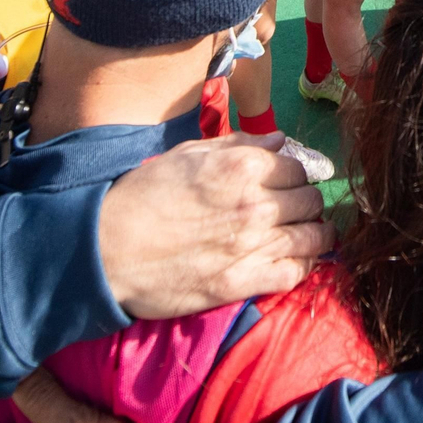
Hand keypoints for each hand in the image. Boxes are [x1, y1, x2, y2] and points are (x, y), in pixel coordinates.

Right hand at [98, 131, 334, 318]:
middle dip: (307, 203)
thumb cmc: (141, 195)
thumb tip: (280, 140)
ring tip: (310, 235)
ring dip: (316, 234)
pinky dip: (304, 266)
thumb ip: (239, 145)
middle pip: (311, 201)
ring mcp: (253, 244)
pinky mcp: (243, 282)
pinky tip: (298, 261)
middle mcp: (256, 203)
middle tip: (297, 210)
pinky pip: (295, 273)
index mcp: (243, 166)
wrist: (106, 248)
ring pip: (313, 236)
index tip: (287, 184)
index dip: (295, 175)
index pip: (298, 168)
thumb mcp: (186, 155)